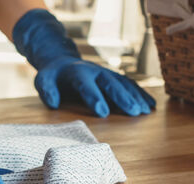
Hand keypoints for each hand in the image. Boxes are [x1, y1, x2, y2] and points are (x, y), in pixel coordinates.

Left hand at [34, 57, 154, 116]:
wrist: (62, 61)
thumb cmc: (52, 76)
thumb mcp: (43, 80)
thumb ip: (47, 90)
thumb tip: (53, 102)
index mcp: (77, 73)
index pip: (86, 85)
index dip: (94, 98)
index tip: (103, 112)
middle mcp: (95, 71)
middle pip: (110, 84)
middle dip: (123, 97)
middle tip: (134, 112)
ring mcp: (106, 73)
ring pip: (123, 84)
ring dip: (135, 96)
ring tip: (145, 111)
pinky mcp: (113, 77)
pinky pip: (129, 85)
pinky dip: (140, 94)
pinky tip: (150, 105)